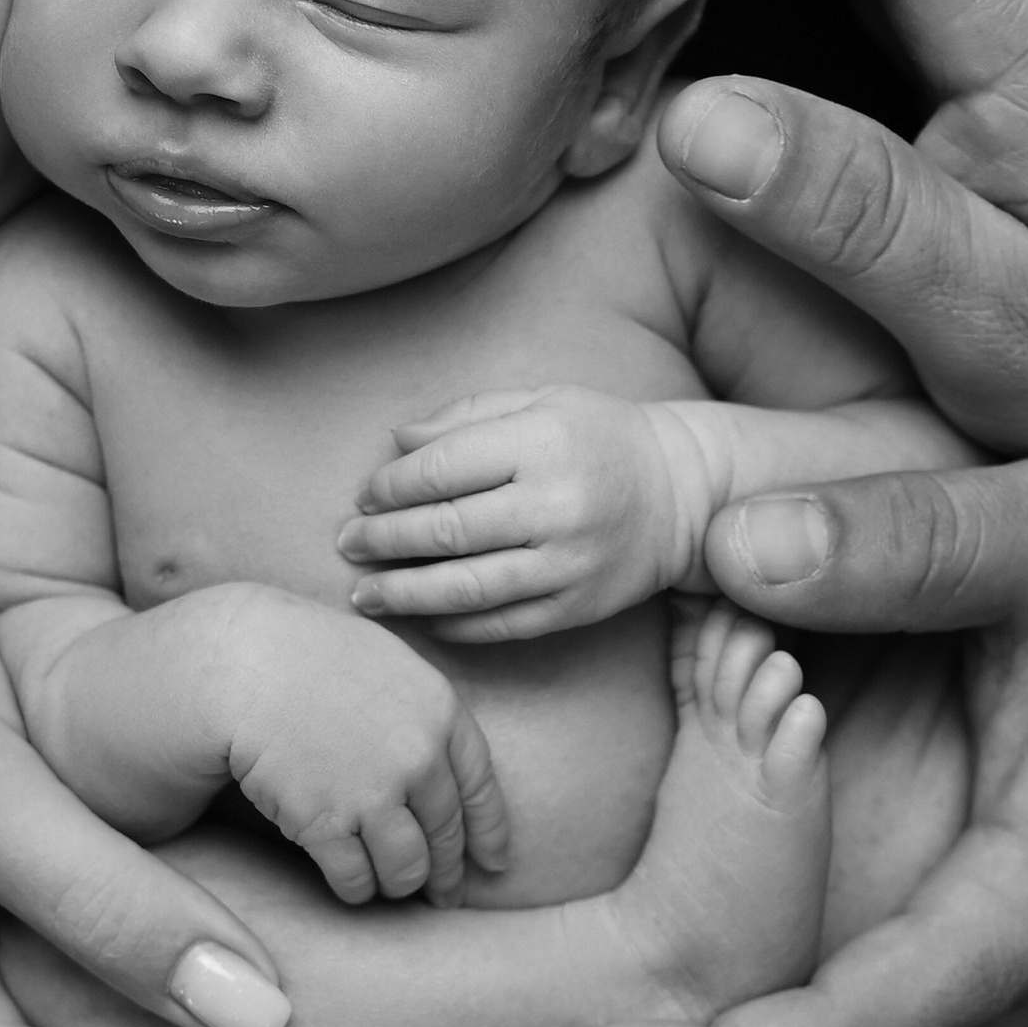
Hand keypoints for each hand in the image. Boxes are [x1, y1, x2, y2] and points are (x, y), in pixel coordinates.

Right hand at [190, 586, 512, 903]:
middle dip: (448, 875)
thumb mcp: (387, 662)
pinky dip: (356, 889)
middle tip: (445, 896)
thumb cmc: (306, 652)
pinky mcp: (327, 824)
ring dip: (399, 885)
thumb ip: (423, 712)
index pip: (481, 789)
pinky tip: (351, 886)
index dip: (490, 833)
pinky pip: (355, 878)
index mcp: (440, 711)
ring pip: (405, 868)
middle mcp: (419, 757)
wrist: (243, 663)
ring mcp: (374, 794)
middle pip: (445, 835)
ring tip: (391, 888)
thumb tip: (441, 762)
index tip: (494, 863)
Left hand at [340, 386, 702, 638]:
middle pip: (444, 531)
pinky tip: (419, 615)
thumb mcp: (539, 401)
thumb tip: (394, 443)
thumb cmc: (597, 437)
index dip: (390, 486)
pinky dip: (448, 624)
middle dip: (382, 541)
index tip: (365, 495)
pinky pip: (498, 625)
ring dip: (402, 593)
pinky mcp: (576, 608)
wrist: (680, 493)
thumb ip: (465, 417)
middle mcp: (556, 505)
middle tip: (348, 543)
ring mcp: (568, 564)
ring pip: (464, 588)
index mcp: (542, 442)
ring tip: (364, 592)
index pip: (441, 469)